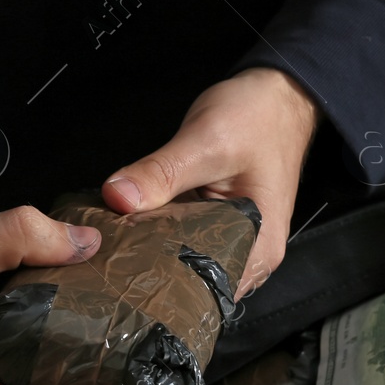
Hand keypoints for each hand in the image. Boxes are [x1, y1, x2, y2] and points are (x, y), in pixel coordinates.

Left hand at [101, 67, 318, 295]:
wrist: (278, 93)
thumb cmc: (256, 118)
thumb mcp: (206, 141)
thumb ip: (162, 172)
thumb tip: (116, 198)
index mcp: (259, 249)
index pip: (207, 290)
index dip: (164, 288)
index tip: (121, 277)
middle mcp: (250, 254)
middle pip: (194, 280)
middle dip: (152, 272)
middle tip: (107, 262)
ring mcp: (235, 239)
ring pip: (186, 258)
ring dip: (153, 252)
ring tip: (113, 250)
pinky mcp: (218, 222)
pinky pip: (184, 237)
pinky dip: (160, 233)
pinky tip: (131, 228)